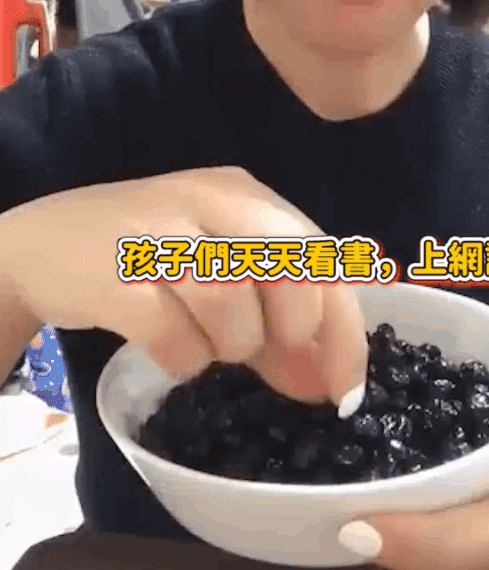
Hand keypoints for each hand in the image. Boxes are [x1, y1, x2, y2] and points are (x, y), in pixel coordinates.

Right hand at [0, 167, 367, 410]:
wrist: (41, 244)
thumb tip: (327, 389)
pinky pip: (175, 335)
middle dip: (286, 331)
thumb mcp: (223, 287)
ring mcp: (162, 229)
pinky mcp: (117, 270)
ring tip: (201, 341)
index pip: (324, 260)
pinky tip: (166, 346)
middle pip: (292, 272)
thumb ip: (277, 332)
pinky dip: (182, 357)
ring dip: (227, 346)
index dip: (345, 331)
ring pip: (232, 303)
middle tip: (253, 345)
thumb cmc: (149, 264)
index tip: (346, 391)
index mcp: (248, 197)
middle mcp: (212, 200)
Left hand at [338, 339, 488, 569]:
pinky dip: (397, 546)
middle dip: (384, 548)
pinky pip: (429, 565)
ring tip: (334, 506)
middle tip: (327, 513)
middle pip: (438, 569)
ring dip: (385, 549)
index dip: (418, 540)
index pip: (478, 542)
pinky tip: (362, 510)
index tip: (355, 527)